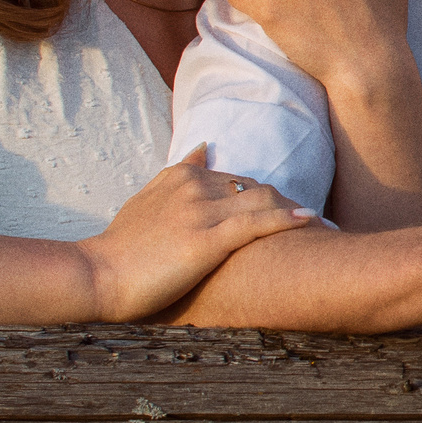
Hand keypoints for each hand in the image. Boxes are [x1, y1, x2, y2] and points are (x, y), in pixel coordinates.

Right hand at [77, 147, 314, 319]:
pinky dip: (287, 219)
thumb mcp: (147, 199)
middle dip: (284, 204)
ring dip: (293, 211)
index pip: (235, 177)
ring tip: (323, 226)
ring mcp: (201, 210)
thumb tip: (206, 146)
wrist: (98, 276)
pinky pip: (257, 222)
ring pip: (262, 199)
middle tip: (315, 223)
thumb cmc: (122, 247)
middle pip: (254, 186)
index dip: (262, 196)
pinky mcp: (207, 238)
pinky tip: (309, 221)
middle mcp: (194, 185)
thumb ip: (179, 173)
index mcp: (181, 175)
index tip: (285, 211)